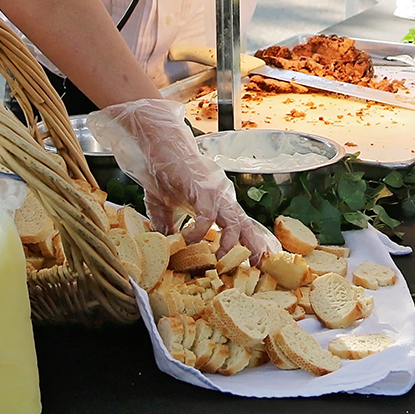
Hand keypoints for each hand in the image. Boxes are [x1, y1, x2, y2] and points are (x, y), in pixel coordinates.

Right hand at [88, 98, 278, 261]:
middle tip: (256, 268)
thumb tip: (166, 244)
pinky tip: (188, 239)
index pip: (240, 225)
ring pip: (234, 222)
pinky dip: (199, 231)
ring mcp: (214, 193)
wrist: (159, 144)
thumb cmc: (164, 171)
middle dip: (253, 248)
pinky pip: (207, 216)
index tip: (255, 263)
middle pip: (246, 226)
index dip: (249, 244)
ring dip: (230, 243)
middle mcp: (222, 197)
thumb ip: (166, 223)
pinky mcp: (201, 189)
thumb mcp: (164, 204)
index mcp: (217, 201)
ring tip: (219, 260)